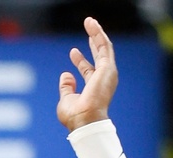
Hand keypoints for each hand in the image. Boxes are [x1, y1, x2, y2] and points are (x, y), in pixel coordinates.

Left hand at [57, 17, 117, 131]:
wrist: (84, 120)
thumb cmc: (75, 116)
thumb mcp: (66, 99)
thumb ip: (66, 87)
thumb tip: (66, 74)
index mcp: (93, 88)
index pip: (88, 70)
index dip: (80, 61)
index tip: (72, 52)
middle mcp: (103, 79)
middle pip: (99, 56)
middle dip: (94, 42)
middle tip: (89, 29)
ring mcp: (107, 73)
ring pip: (103, 48)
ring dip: (97, 33)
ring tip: (90, 21)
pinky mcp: (107, 68)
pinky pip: (104, 46)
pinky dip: (98, 34)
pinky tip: (92, 25)